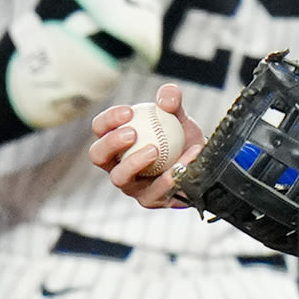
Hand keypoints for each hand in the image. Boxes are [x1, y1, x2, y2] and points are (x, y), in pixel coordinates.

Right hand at [88, 83, 206, 208]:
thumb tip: (166, 99)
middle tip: (132, 133)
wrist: (201, 161)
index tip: (130, 111)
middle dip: (110, 143)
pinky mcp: (148, 199)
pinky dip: (168, 178)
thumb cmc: (180, 136)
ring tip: (154, 150)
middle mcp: (115, 164)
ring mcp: (130, 184)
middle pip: (98, 155)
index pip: (100, 128)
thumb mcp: (178, 115)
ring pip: (119, 177)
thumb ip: (172, 101)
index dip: (109, 119)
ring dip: (134, 162)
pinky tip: (181, 166)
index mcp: (115, 140)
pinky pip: (153, 192)